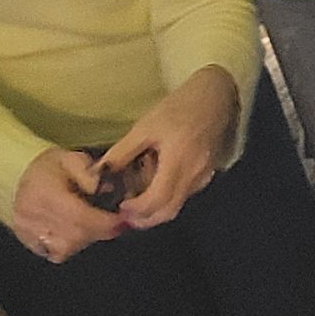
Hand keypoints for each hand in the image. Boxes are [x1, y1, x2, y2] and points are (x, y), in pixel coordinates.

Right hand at [11, 147, 132, 263]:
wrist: (20, 174)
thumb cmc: (49, 166)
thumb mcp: (72, 159)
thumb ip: (90, 174)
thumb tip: (106, 189)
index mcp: (44, 193)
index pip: (79, 216)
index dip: (104, 222)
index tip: (120, 221)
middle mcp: (32, 215)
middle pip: (74, 235)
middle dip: (98, 231)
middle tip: (110, 222)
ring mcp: (27, 231)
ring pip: (65, 248)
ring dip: (84, 238)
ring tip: (89, 223)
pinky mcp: (26, 241)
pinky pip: (54, 253)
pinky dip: (69, 245)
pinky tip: (74, 231)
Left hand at [98, 66, 239, 228]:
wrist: (215, 96)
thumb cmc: (178, 107)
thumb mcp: (145, 126)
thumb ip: (122, 152)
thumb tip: (98, 173)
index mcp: (178, 161)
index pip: (156, 200)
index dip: (137, 210)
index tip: (120, 207)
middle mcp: (193, 175)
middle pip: (168, 211)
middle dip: (145, 219)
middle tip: (125, 214)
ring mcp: (203, 177)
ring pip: (177, 205)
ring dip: (156, 209)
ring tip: (136, 199)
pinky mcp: (206, 175)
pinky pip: (185, 195)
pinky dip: (168, 198)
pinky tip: (155, 186)